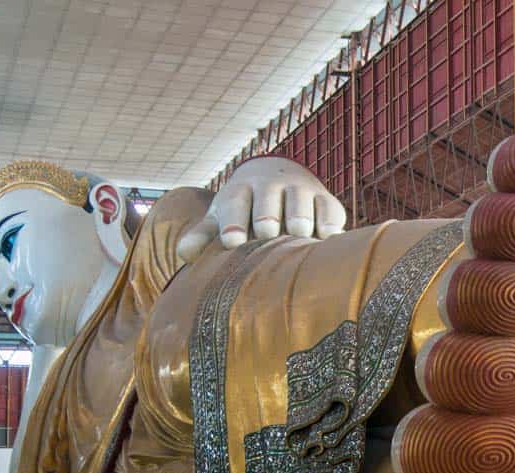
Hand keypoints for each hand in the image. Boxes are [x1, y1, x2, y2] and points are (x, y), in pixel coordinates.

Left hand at [177, 157, 346, 259]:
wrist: (279, 175)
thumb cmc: (245, 207)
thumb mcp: (222, 215)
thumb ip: (203, 235)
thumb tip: (184, 255)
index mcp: (241, 190)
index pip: (235, 202)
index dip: (233, 220)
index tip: (232, 241)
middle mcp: (271, 185)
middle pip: (268, 198)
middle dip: (267, 214)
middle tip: (267, 233)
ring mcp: (301, 190)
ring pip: (301, 201)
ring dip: (300, 217)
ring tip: (299, 235)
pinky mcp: (326, 200)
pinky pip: (331, 210)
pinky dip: (330, 224)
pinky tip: (327, 239)